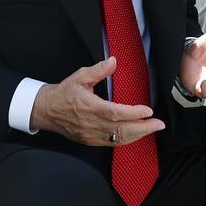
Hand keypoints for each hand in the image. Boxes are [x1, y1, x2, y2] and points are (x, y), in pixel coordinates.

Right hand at [31, 57, 165, 146]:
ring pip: (118, 140)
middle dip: (143, 128)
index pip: (115, 113)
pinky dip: (126, 140)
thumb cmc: (63, 93)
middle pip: (121, 130)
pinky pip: (111, 143)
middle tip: (158, 124)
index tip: (148, 110)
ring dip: (137, 135)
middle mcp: (91, 124)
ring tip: (152, 129)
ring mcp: (90, 135)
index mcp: (89, 107)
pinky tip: (136, 135)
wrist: (46, 110)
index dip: (133, 113)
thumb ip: (98, 70)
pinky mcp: (90, 141)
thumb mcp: (79, 76)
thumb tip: (113, 61)